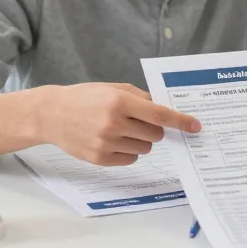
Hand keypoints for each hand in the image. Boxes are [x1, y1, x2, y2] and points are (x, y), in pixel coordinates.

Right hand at [37, 83, 200, 165]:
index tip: (195, 126)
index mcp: (120, 102)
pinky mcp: (99, 159)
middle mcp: (114, 124)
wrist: (51, 114)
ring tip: (122, 130)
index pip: (159, 115)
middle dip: (155, 129)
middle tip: (140, 122)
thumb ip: (141, 97)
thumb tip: (165, 109)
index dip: (180, 121)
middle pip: (155, 135)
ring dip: (141, 140)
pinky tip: (114, 140)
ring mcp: (106, 143)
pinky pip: (130, 159)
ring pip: (144, 148)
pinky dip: (129, 151)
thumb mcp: (114, 88)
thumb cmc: (85, 98)